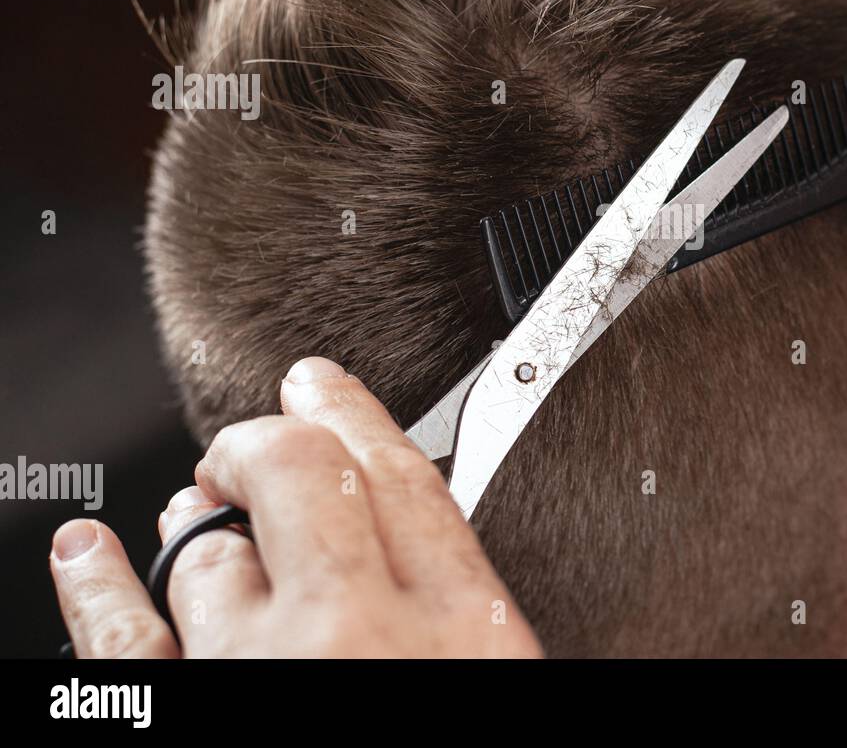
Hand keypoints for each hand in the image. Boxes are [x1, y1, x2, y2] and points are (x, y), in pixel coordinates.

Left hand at [50, 357, 541, 657]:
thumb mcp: (506, 681)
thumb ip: (487, 626)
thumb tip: (481, 587)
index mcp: (468, 630)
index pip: (408, 481)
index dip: (361, 417)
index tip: (331, 388)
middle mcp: (359, 634)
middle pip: (305, 475)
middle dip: (273, 437)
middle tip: (265, 423)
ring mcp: (259, 669)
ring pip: (211, 550)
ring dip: (201, 521)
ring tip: (197, 501)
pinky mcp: (181, 713)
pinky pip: (120, 638)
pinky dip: (94, 586)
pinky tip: (85, 554)